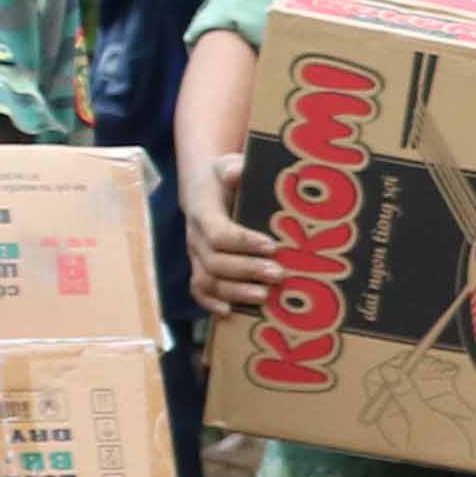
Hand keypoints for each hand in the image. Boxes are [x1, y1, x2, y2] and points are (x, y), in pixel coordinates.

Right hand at [178, 160, 274, 316]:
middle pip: (216, 262)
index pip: (219, 233)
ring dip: (236, 291)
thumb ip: (233, 168)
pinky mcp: (199, 267)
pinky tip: (230, 312)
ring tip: (265, 296)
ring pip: (208, 280)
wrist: (203, 189)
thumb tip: (239, 172)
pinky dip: (211, 303)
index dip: (244, 243)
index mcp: (203, 211)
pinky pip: (198, 290)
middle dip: (248, 270)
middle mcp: (195, 237)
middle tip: (279, 275)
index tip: (272, 246)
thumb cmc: (224, 177)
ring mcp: (196, 255)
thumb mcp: (227, 165)